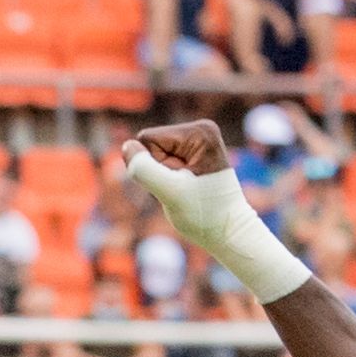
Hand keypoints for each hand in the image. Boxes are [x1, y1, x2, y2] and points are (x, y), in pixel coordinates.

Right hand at [119, 121, 241, 242]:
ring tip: (185, 189)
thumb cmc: (203, 214)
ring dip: (162, 176)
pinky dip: (168, 177)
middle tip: (182, 189)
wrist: (227, 228)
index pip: (148, 140)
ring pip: (154, 153)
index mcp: (199, 132)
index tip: (178, 183)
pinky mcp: (194, 149)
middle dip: (158, 171)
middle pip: (151, 144)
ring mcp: (198, 138)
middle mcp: (201, 128)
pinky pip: (162, 158)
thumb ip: (145, 170)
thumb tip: (128, 146)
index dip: (153, 167)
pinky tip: (186, 186)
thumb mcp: (170, 193)